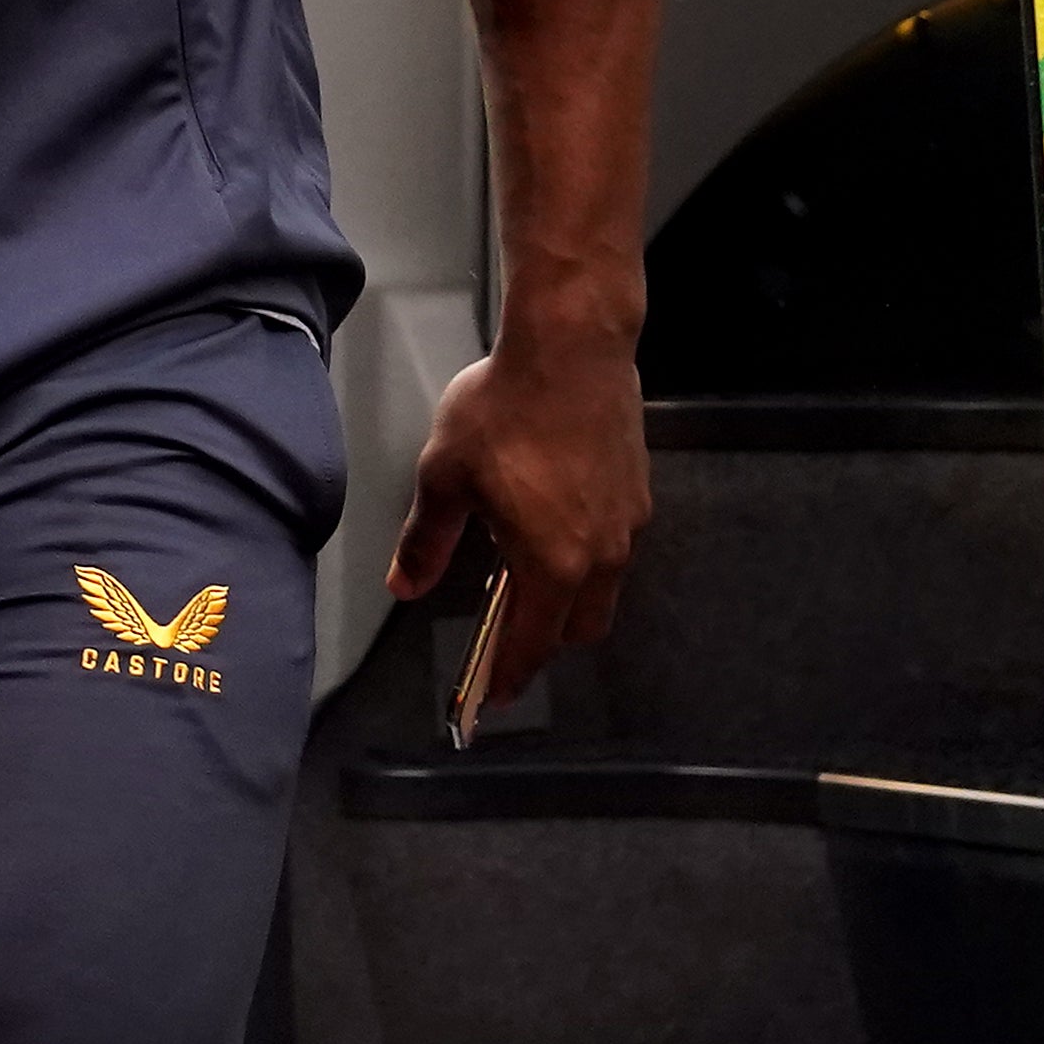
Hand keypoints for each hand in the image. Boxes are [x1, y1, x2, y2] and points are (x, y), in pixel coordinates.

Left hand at [383, 323, 649, 708]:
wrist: (573, 348)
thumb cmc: (505, 409)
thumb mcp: (446, 475)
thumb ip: (426, 539)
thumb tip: (405, 585)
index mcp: (552, 564)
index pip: (534, 643)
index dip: (512, 674)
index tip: (495, 695)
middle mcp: (601, 555)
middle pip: (580, 627)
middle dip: (545, 642)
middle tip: (507, 636)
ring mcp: (627, 524)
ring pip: (603, 589)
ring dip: (568, 598)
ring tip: (524, 578)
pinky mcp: (637, 491)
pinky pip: (614, 548)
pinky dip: (586, 558)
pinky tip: (553, 526)